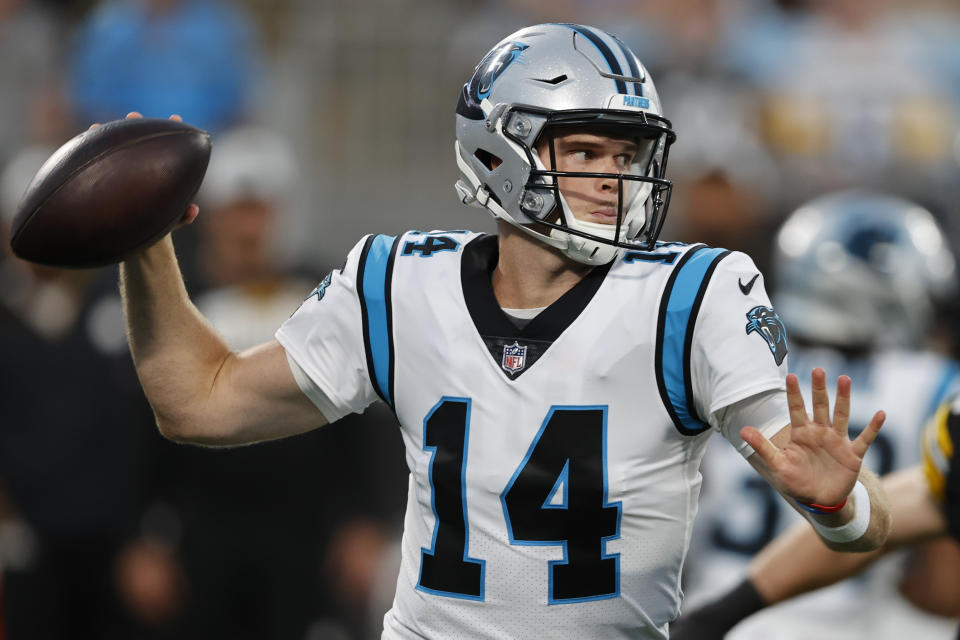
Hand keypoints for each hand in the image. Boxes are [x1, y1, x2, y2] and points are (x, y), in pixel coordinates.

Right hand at [89, 111, 198, 229]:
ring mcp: (124, 171)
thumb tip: (193, 210)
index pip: (168, 147)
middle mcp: (143, 167)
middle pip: (141, 141)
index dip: (172, 130)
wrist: (136, 236)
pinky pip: (99, 163)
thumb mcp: (171, 221)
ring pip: (118, 149)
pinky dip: (93, 151)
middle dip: (138, 126)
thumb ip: (183, 216)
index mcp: (161, 171)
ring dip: (110, 135)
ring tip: (99, 126)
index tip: (176, 119)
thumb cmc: (158, 226)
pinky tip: (84, 142)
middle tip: (133, 116)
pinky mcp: (106, 179)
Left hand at [741, 368, 883, 506]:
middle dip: (819, 388)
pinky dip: (873, 427)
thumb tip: (742, 430)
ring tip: (844, 379)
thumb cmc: (796, 481)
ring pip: (841, 415)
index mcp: (801, 434)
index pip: (796, 409)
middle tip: (818, 369)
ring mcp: (837, 441)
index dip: (794, 394)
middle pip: (820, 406)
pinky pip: (865, 438)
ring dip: (843, 398)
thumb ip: (763, 447)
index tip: (790, 376)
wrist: (820, 501)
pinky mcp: (852, 454)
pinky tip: (881, 413)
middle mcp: (820, 432)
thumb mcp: (777, 465)